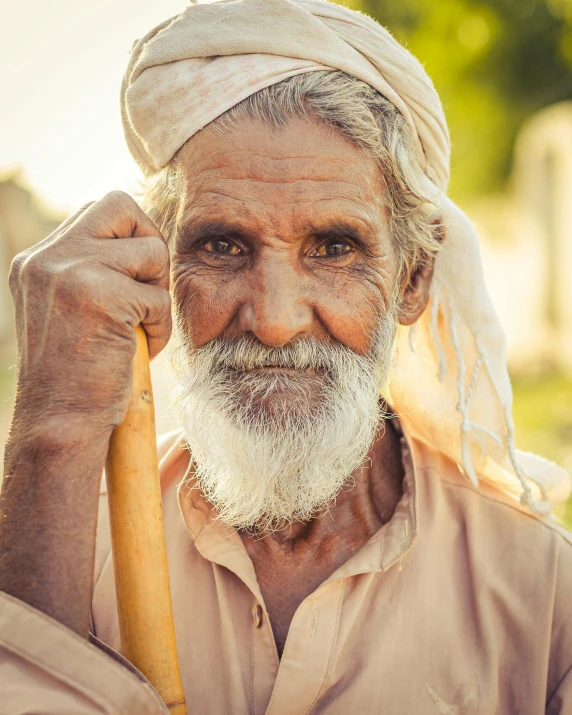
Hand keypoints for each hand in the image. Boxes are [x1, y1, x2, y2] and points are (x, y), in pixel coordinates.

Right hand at [0, 191, 171, 634]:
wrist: (59, 422)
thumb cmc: (77, 375)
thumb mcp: (73, 310)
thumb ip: (95, 270)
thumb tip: (143, 240)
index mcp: (38, 259)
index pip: (101, 209)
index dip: (132, 236)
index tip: (138, 278)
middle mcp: (46, 256)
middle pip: (122, 206)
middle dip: (150, 245)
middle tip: (147, 291)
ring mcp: (67, 271)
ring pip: (151, 250)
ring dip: (159, 293)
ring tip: (141, 328)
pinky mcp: (96, 294)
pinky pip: (159, 295)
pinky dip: (161, 325)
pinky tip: (141, 349)